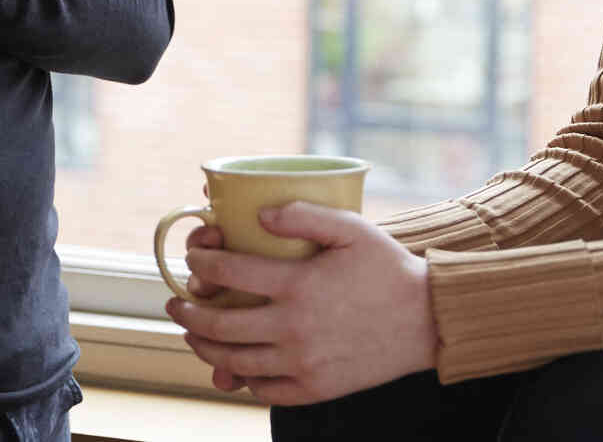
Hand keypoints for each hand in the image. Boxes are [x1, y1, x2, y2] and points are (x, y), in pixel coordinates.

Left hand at [164, 203, 438, 406]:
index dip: (201, 261)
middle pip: (219, 323)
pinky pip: (264, 388)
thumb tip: (258, 213)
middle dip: (188, 310)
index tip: (192, 256)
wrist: (427, 320)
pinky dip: (242, 377)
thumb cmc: (388, 269)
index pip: (228, 271)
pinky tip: (235, 364)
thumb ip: (303, 215)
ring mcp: (302, 363)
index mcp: (298, 285)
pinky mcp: (315, 388)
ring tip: (193, 332)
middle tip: (175, 301)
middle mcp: (294, 327)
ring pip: (234, 360)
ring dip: (203, 345)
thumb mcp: (351, 229)